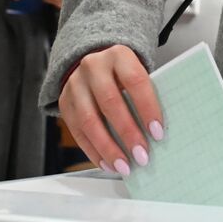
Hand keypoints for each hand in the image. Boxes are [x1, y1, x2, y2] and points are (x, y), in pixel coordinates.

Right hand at [58, 44, 162, 176]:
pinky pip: (77, 131)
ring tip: (124, 166)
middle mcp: (93, 66)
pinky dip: (93, 151)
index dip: (147, 108)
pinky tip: (107, 163)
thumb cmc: (124, 74)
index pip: (135, 81)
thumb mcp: (138, 74)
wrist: (96, 63)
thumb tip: (157, 133)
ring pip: (89, 120)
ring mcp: (75, 84)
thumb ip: (147, 96)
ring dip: (108, 148)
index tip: (158, 132)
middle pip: (110, 102)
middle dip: (127, 133)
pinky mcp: (64, 102)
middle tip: (141, 155)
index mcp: (118, 55)